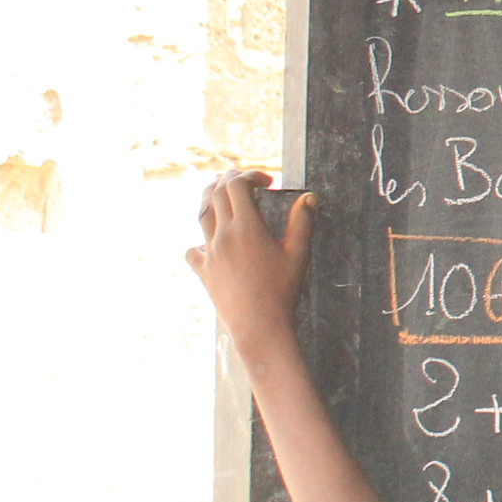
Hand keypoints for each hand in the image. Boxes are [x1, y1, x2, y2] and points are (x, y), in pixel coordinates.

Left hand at [189, 172, 314, 342]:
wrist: (258, 326)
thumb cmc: (282, 291)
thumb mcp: (299, 253)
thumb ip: (302, 221)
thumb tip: (308, 197)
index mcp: (246, 227)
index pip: (237, 185)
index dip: (251, 175)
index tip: (268, 182)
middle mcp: (222, 235)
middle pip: (214, 193)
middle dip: (229, 179)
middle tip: (245, 181)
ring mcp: (209, 253)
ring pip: (200, 214)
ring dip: (210, 199)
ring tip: (221, 195)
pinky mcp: (203, 271)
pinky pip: (192, 249)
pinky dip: (200, 240)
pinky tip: (211, 244)